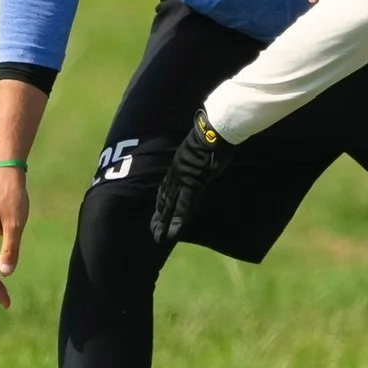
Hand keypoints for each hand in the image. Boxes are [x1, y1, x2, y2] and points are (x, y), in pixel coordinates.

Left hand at [151, 109, 235, 243]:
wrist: (214, 128)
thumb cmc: (213, 133)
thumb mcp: (202, 146)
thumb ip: (200, 155)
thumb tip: (208, 157)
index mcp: (179, 165)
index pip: (167, 187)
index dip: (161, 201)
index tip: (157, 212)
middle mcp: (177, 173)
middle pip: (165, 199)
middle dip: (159, 216)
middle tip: (153, 231)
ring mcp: (184, 179)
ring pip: (170, 206)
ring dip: (164, 223)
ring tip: (159, 238)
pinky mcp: (193, 184)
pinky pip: (184, 206)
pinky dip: (178, 220)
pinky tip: (173, 232)